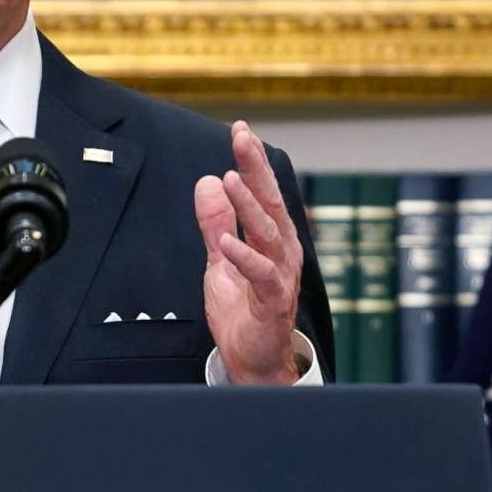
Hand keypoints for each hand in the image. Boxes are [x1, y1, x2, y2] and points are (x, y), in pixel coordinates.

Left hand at [193, 122, 303, 386]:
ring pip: (269, 233)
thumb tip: (209, 181)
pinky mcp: (273, 302)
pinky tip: (226, 241)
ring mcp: (281, 276)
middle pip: (271, 203)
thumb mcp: (221, 260)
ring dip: (249, 205)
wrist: (253, 361)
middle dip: (257, 168)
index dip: (254, 161)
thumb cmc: (243, 312)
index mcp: (273, 239)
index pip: (264, 192)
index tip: (241, 130)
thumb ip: (215, 223)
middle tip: (242, 137)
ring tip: (231, 177)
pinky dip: (244, 257)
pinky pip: (261, 275)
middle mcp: (283, 252)